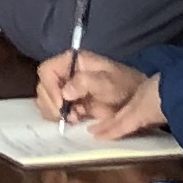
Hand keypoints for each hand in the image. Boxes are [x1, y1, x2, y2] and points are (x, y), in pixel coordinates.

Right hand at [43, 52, 157, 132]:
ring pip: (46, 100)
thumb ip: (85, 83)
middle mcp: (66, 74)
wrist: (139, 100)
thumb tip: (65, 93)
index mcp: (72, 62)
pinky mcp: (71, 104)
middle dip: (52, 103)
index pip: (47, 71)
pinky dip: (61, 118)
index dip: (49, 87)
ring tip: (73, 118)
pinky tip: (75, 120)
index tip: (61, 103)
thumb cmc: (124, 85)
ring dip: (55, 112)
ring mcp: (67, 89)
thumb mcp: (107, 82)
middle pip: (43, 87)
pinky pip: (55, 111)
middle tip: (66, 116)